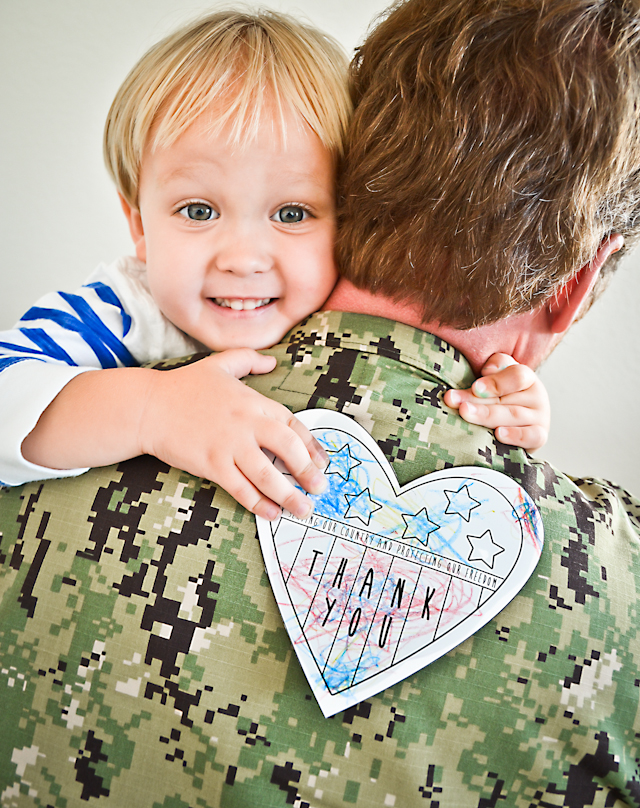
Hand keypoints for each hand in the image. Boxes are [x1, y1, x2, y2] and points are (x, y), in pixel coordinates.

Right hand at [141, 349, 327, 519]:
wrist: (148, 407)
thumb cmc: (183, 386)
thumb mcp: (220, 364)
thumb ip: (249, 359)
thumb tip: (272, 362)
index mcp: (254, 402)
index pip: (293, 425)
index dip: (312, 446)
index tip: (323, 462)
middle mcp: (247, 423)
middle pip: (288, 450)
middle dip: (309, 472)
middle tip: (321, 489)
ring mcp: (230, 446)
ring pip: (268, 475)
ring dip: (290, 495)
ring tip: (303, 509)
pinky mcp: (212, 465)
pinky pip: (241, 489)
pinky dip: (259, 503)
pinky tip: (270, 513)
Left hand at [443, 354, 549, 450]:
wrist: (518, 424)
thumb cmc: (501, 396)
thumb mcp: (498, 375)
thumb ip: (495, 366)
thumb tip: (488, 369)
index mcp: (527, 378)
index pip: (516, 376)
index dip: (495, 382)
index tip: (474, 387)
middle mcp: (537, 397)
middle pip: (506, 399)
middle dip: (476, 400)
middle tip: (452, 401)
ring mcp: (540, 418)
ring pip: (513, 416)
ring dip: (486, 416)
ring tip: (465, 413)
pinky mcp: (540, 437)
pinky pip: (532, 437)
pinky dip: (516, 436)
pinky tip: (499, 434)